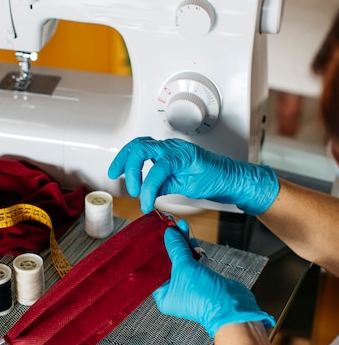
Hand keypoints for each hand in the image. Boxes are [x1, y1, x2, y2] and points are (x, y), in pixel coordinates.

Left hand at [108, 137, 278, 214]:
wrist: (229, 180)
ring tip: (137, 192)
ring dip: (135, 173)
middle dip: (123, 162)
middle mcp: (169, 147)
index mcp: (166, 151)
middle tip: (119, 178)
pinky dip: (150, 186)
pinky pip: (160, 169)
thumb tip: (145, 190)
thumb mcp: (176, 184)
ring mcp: (177, 150)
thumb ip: (160, 185)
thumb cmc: (207, 179)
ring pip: (144, 151)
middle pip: (137, 145)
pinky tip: (148, 199)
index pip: (138, 147)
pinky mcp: (185, 158)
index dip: (123, 158)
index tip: (115, 173)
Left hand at [154, 226, 274, 337]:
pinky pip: (195, 262)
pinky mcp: (203, 280)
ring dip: (184, 245)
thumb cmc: (205, 298)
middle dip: (172, 244)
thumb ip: (176, 248)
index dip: (155, 250)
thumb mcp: (184, 268)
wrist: (232, 305)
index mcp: (164, 295)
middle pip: (169, 262)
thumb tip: (169, 234)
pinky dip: (195, 253)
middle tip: (172, 227)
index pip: (154, 268)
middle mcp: (176, 291)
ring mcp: (190, 285)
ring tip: (183, 230)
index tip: (157, 234)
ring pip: (183, 260)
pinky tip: (196, 247)